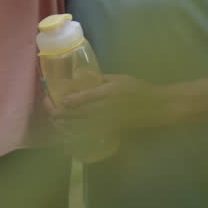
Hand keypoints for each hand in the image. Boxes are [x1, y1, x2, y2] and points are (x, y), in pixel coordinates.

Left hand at [55, 73, 170, 130]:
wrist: (157, 108)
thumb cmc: (138, 89)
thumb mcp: (119, 78)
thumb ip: (99, 78)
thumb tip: (82, 74)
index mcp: (110, 92)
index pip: (88, 97)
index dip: (72, 100)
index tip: (60, 100)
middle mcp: (108, 108)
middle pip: (81, 113)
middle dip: (63, 114)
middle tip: (51, 111)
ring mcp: (110, 121)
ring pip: (84, 126)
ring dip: (68, 125)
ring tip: (56, 123)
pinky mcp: (112, 131)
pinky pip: (92, 134)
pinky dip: (79, 134)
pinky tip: (70, 133)